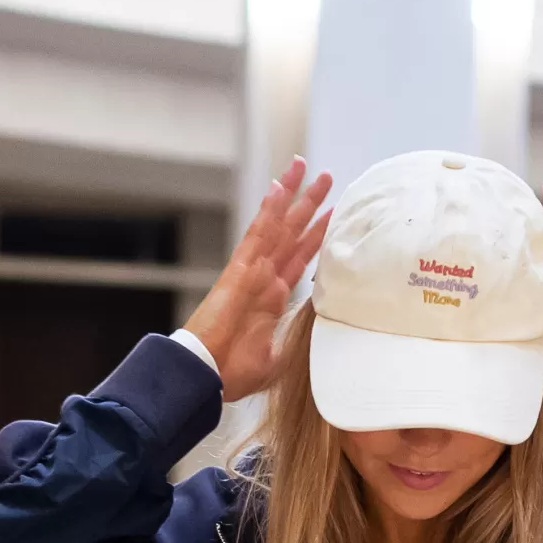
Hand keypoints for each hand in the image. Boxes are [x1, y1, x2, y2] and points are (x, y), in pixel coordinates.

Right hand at [181, 158, 333, 399]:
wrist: (208, 375)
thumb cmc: (234, 373)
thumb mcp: (279, 360)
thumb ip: (296, 343)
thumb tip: (319, 342)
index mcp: (273, 298)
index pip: (300, 258)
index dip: (317, 236)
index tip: (333, 215)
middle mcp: (265, 278)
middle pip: (292, 233)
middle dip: (309, 205)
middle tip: (326, 178)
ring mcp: (253, 270)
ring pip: (278, 225)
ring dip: (293, 196)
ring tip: (304, 166)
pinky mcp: (240, 269)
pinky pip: (258, 233)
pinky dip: (269, 209)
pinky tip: (279, 186)